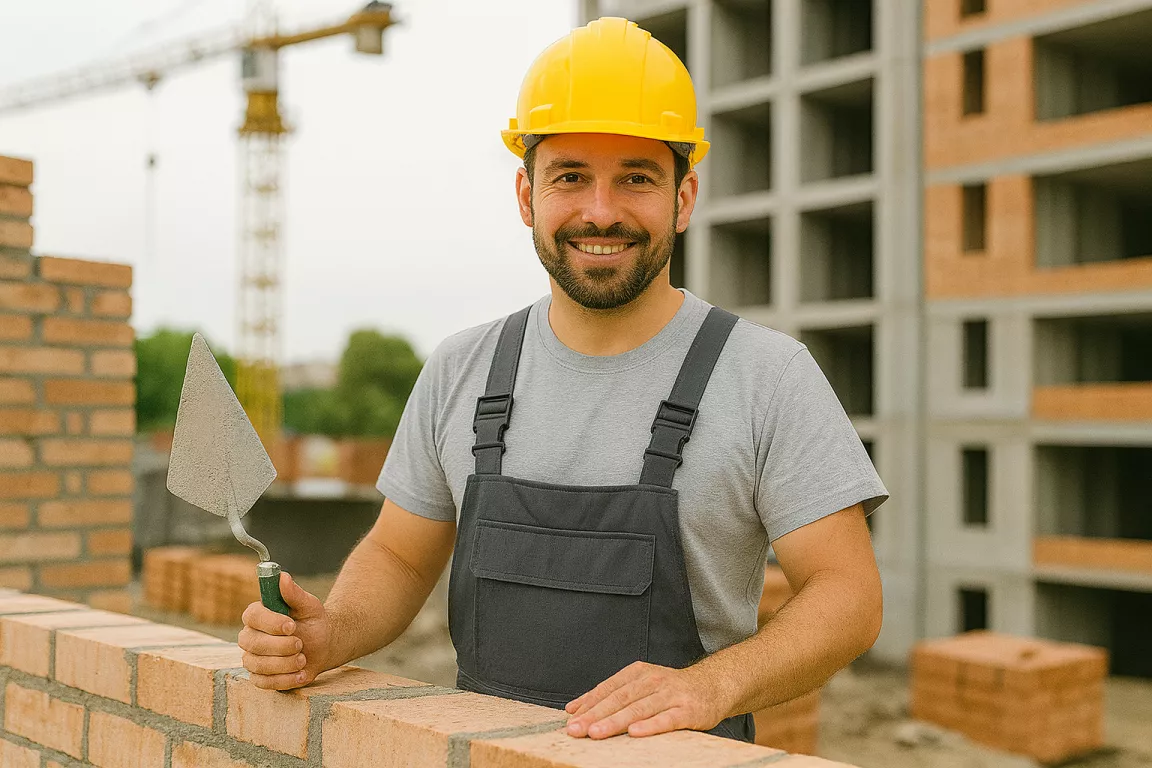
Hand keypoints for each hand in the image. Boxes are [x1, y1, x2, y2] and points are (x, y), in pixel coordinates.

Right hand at [238, 571, 331, 689]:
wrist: (323, 645)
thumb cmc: (313, 621)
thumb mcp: (309, 606)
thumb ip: (295, 593)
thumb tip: (283, 576)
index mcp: (259, 614)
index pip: (252, 616)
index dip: (270, 622)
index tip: (291, 625)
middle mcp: (250, 636)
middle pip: (252, 643)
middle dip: (280, 646)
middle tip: (301, 644)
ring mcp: (252, 658)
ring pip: (258, 664)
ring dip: (284, 663)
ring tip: (303, 659)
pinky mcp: (259, 677)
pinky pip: (263, 683)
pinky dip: (284, 680)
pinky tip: (300, 674)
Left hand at [563, 661, 728, 738]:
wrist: (713, 685)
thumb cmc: (671, 690)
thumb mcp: (641, 685)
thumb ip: (610, 695)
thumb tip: (574, 708)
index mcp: (638, 673)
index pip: (608, 688)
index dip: (588, 703)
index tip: (570, 718)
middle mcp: (653, 681)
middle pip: (619, 699)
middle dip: (595, 714)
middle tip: (576, 729)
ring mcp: (670, 695)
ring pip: (638, 709)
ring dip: (615, 721)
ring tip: (596, 732)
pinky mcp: (687, 711)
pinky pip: (666, 719)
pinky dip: (649, 726)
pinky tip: (634, 732)